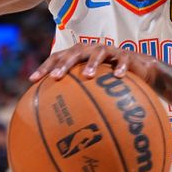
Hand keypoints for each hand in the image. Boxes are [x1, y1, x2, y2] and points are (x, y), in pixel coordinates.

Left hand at [29, 43, 159, 86]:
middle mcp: (92, 50)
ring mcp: (110, 51)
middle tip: (56, 77)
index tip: (32, 80)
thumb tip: (53, 121)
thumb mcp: (91, 86)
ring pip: (99, 51)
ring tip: (87, 75)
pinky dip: (120, 67)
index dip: (45, 66)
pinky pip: (124, 60)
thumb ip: (74, 96)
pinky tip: (118, 77)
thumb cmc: (109, 79)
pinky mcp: (127, 56)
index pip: (58, 56)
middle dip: (65, 63)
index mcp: (79, 55)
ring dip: (92, 62)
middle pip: (75, 51)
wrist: (139, 68)